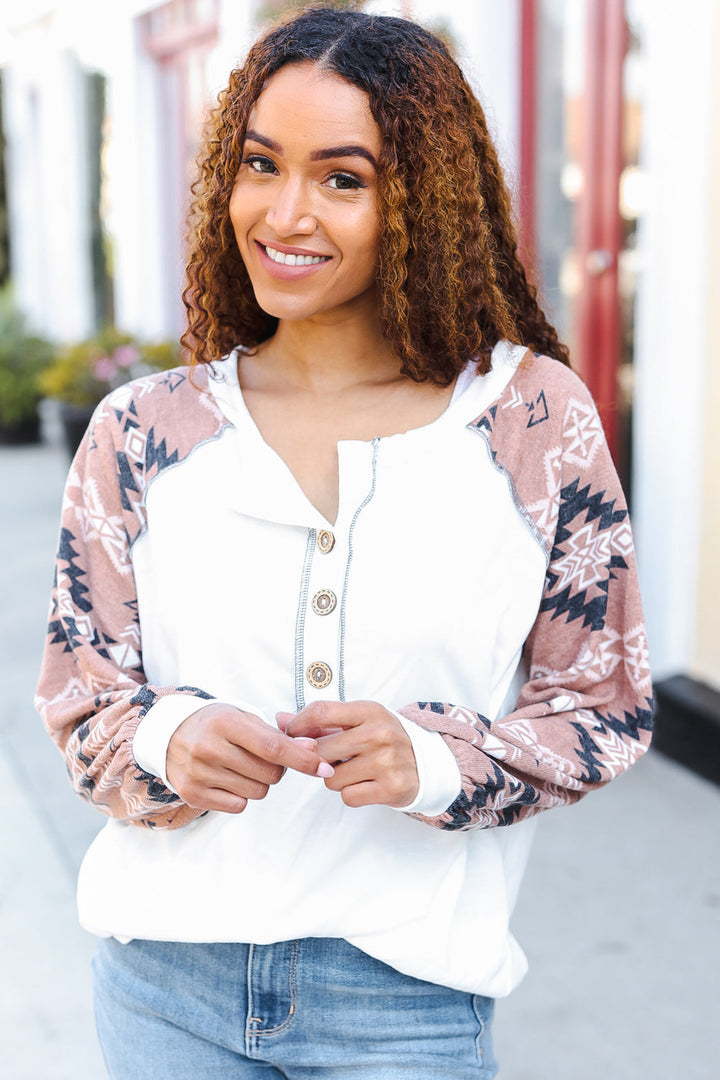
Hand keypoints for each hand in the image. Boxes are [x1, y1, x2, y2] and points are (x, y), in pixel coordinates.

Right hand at [166, 703, 333, 813]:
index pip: (273, 747)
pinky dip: (242, 795)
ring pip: (257, 792)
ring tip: (242, 765)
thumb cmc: (216, 723)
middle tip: (263, 757)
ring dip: (260, 781)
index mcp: (225, 722)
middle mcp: (209, 748)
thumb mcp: (243, 717)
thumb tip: (311, 749)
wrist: (169, 733)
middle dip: (278, 768)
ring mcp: (198, 773)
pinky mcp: (192, 794)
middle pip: (270, 774)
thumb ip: (278, 734)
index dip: (303, 759)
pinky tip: (228, 778)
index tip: (325, 767)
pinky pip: (239, 805)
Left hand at [278, 701, 418, 808]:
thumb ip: (320, 722)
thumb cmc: (384, 739)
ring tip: (354, 770)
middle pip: (320, 750)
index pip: (320, 711)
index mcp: (370, 711)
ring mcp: (387, 761)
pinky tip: (365, 783)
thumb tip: (279, 719)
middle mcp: (380, 734)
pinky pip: (348, 796)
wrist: (427, 763)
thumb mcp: (360, 721)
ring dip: (335, 778)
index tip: (292, 735)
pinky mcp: (391, 788)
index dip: (298, 725)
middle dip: (317, 758)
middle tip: (331, 758)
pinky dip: (351, 793)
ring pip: (330, 778)